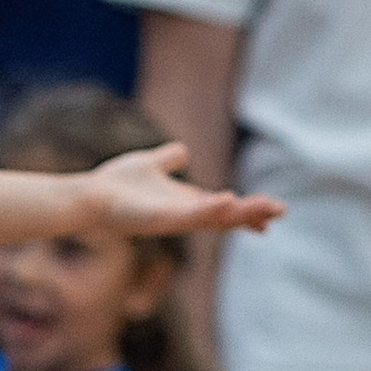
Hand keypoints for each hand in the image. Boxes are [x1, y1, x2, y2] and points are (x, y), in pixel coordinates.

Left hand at [77, 143, 282, 239]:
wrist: (89, 196)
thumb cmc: (116, 185)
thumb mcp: (151, 164)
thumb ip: (168, 159)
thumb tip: (182, 151)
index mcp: (185, 202)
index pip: (224, 209)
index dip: (247, 211)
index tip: (273, 213)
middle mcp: (183, 215)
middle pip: (225, 217)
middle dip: (252, 213)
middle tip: (281, 211)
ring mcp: (173, 219)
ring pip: (213, 218)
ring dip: (240, 214)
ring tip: (266, 207)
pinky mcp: (159, 220)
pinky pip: (189, 216)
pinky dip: (209, 210)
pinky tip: (228, 200)